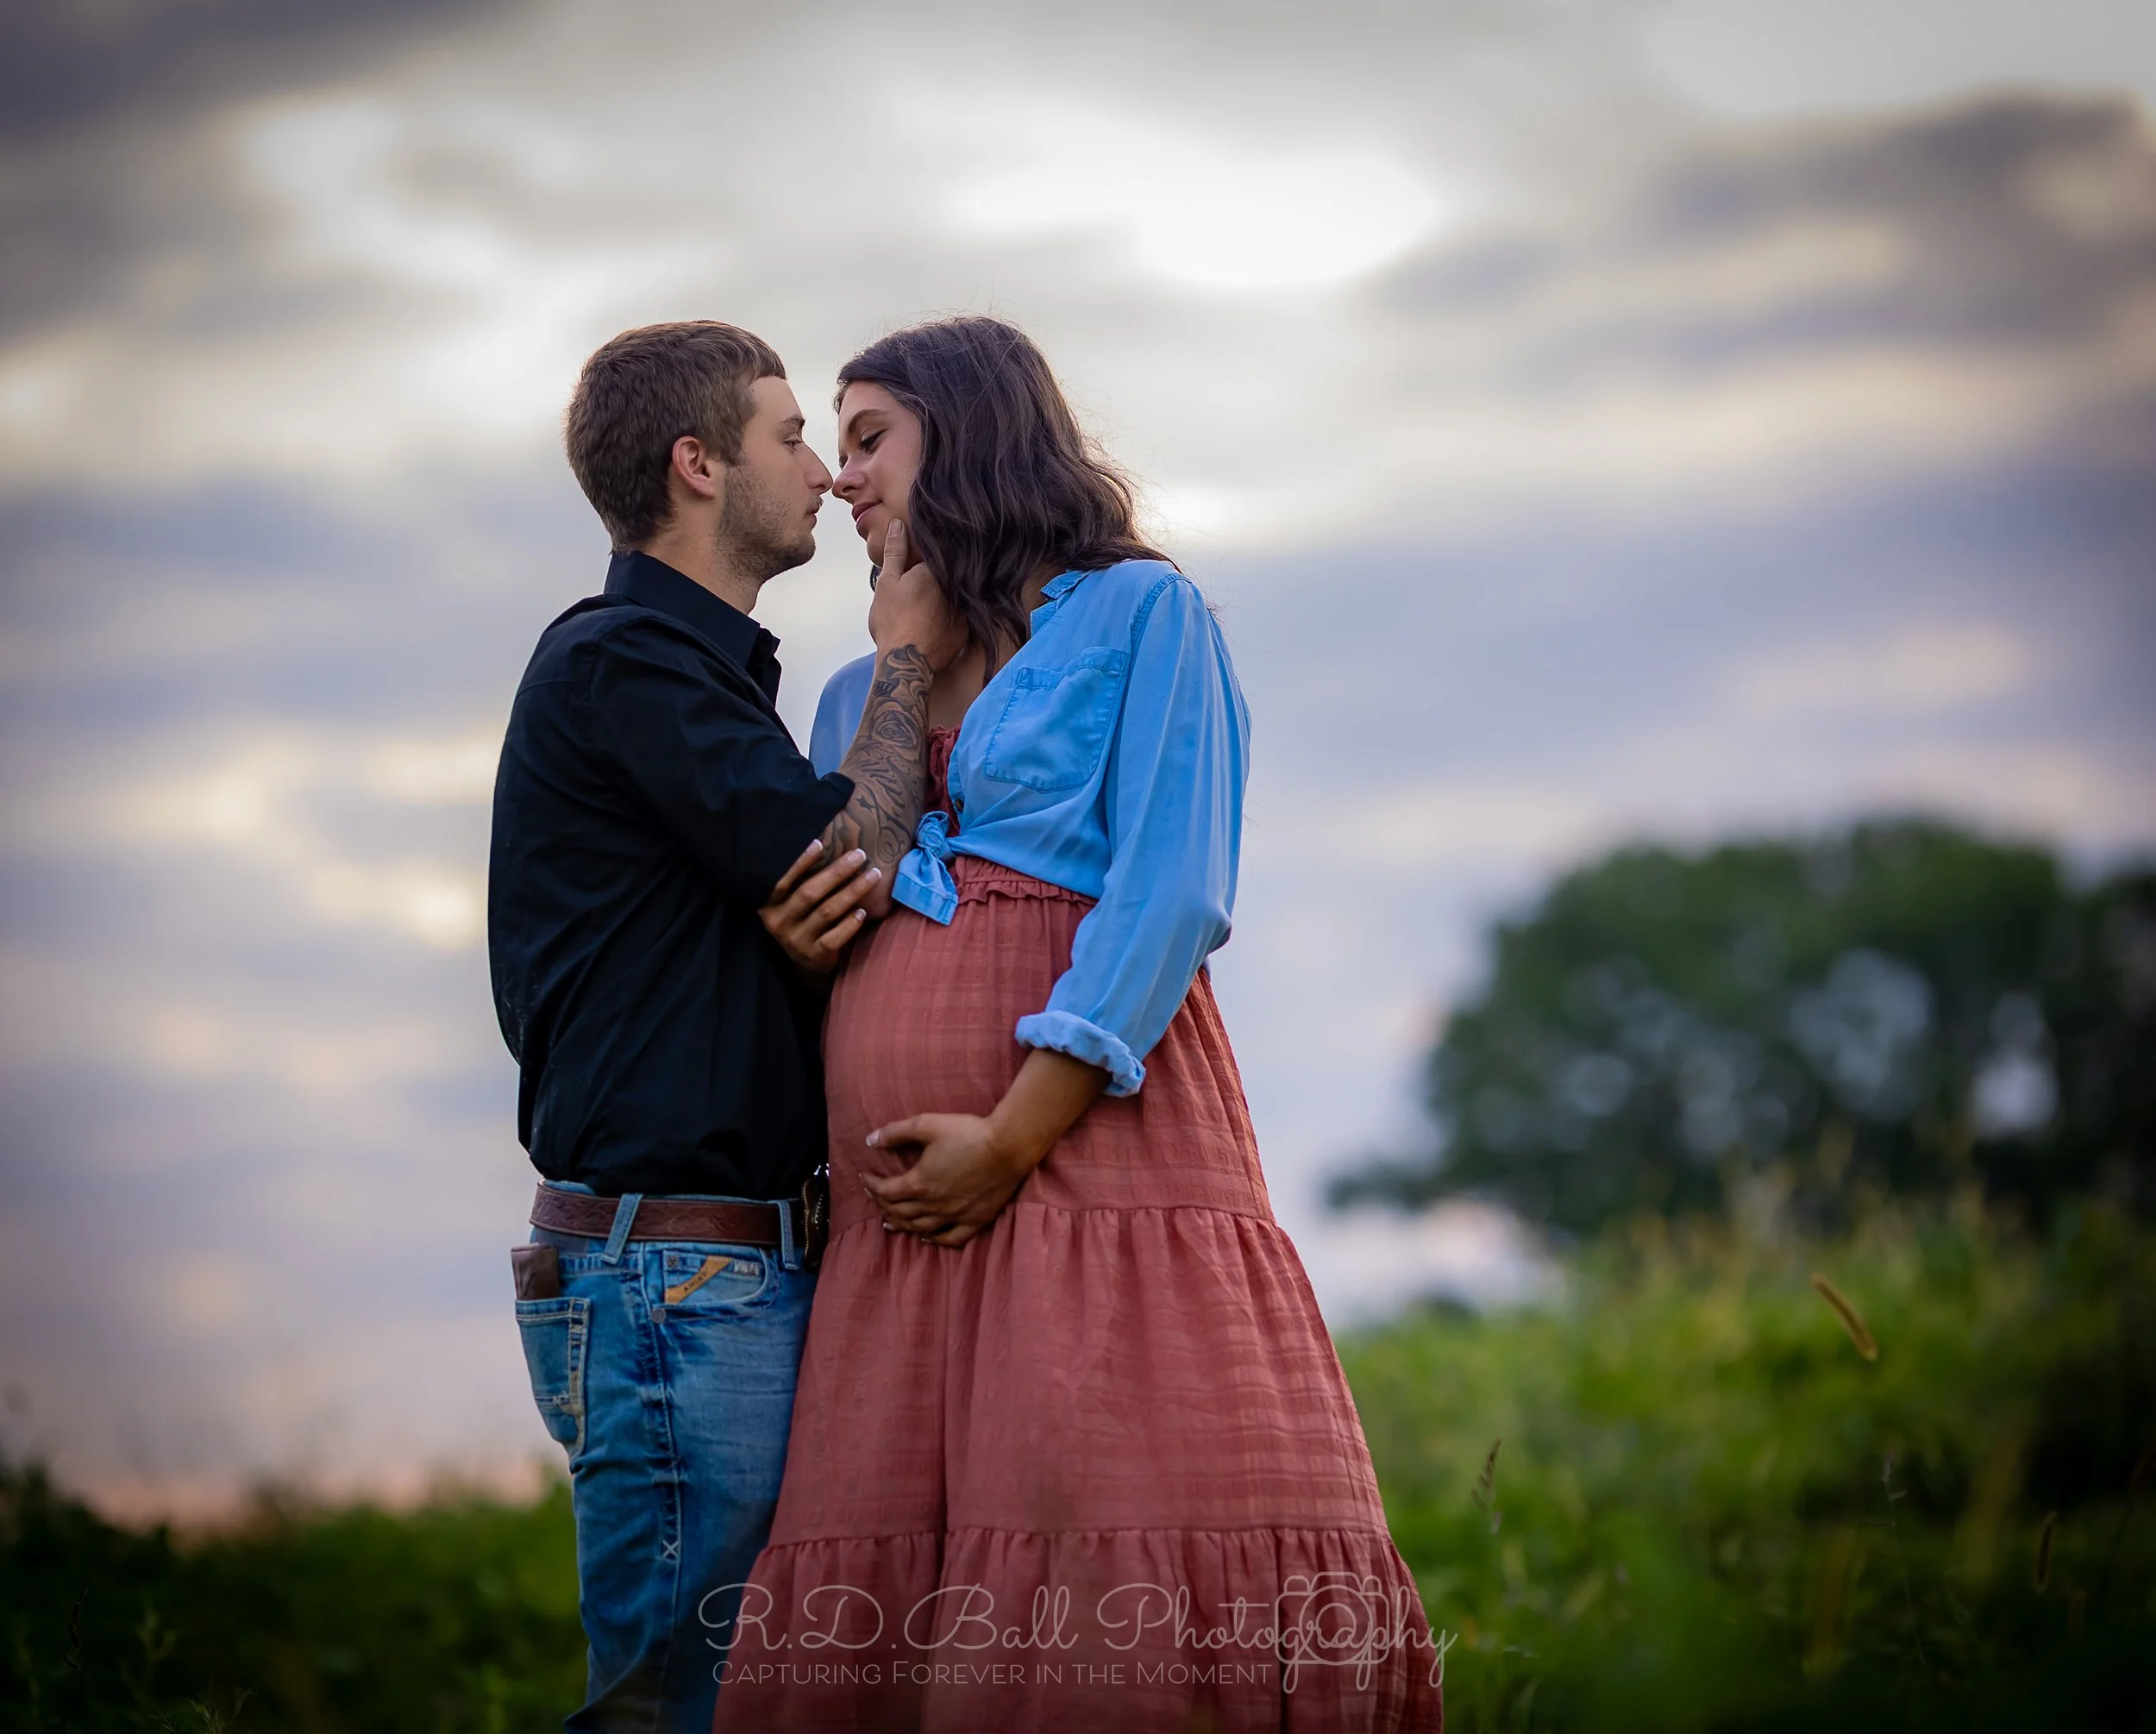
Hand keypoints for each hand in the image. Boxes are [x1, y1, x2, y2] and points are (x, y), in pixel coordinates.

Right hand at [758, 839, 880, 973]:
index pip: (786, 881)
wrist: (806, 965)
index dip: (801, 862)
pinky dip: (850, 923)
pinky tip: (863, 912)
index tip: (821, 842)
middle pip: (810, 893)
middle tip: (860, 855)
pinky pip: (835, 937)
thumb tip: (830, 847)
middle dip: (837, 871)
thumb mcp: (794, 906)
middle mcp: (780, 924)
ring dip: (852, 891)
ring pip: (827, 912)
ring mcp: (797, 941)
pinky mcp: (815, 956)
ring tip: (873, 875)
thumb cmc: (804, 924)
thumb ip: (804, 884)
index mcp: (772, 907)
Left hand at [862, 1113, 1032, 1246]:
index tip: (866, 1177)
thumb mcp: (927, 1124)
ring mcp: (954, 1216)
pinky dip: (934, 1240)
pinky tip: (926, 1238)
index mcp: (918, 1183)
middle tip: (876, 1196)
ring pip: (919, 1228)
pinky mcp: (974, 1221)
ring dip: (901, 1224)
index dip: (871, 1185)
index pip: (885, 1191)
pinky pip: (949, 1239)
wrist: (1008, 1146)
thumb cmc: (968, 1133)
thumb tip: (869, 1140)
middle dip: (882, 1204)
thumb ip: (895, 1132)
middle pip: (899, 1212)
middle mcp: (932, 1205)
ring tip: (890, 1221)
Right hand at [868, 519, 966, 672]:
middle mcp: (956, 586)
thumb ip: (896, 551)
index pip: (932, 556)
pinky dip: (949, 617)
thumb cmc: (893, 621)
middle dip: (932, 580)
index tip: (911, 574)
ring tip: (922, 611)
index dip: (919, 563)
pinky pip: (959, 617)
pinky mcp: (966, 630)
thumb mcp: (888, 582)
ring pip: (953, 596)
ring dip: (944, 598)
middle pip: (945, 576)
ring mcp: (964, 609)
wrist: (905, 663)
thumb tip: (899, 524)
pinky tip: (934, 625)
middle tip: (914, 596)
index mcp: (936, 570)